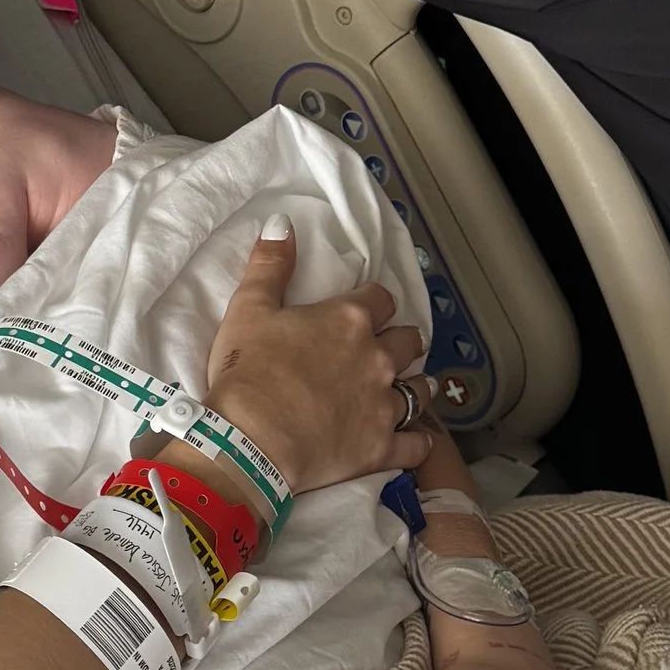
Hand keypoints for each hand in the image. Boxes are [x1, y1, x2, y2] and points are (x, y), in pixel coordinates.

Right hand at [203, 221, 430, 495]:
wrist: (251, 441)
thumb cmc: (249, 373)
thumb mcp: (249, 308)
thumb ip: (270, 264)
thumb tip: (282, 222)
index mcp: (350, 320)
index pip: (381, 299)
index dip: (374, 303)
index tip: (366, 310)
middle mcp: (378, 358)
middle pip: (410, 341)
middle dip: (403, 341)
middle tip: (390, 348)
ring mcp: (385, 405)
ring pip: (421, 390)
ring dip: (416, 386)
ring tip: (407, 389)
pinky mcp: (383, 447)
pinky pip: (418, 445)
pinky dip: (419, 443)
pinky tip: (416, 441)